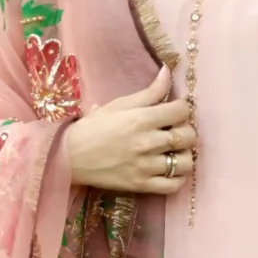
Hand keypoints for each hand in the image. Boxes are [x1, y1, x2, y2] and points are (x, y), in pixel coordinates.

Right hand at [65, 65, 195, 194]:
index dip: (182, 108)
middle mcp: (147, 142)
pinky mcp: (141, 185)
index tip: (174, 111)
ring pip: (185, 162)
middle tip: (174, 130)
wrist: (69, 156)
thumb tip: (168, 71)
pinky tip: (171, 170)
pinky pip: (174, 186)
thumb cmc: (93, 127)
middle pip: (188, 136)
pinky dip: (178, 178)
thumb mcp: (119, 104)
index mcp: (141, 119)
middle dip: (185, 130)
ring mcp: (145, 166)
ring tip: (174, 151)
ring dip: (184, 155)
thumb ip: (149, 92)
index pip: (182, 111)